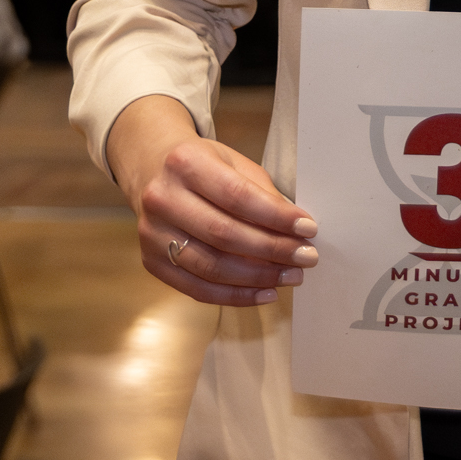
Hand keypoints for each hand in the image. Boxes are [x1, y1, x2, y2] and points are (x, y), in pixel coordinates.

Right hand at [108, 96, 316, 307]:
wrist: (153, 172)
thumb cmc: (204, 167)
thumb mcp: (234, 164)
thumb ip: (263, 194)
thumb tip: (297, 232)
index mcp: (185, 163)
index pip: (238, 196)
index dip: (276, 217)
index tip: (308, 229)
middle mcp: (162, 198)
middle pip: (224, 234)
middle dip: (273, 250)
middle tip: (307, 258)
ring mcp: (152, 233)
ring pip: (211, 267)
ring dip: (258, 277)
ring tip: (291, 276)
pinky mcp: (151, 262)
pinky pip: (198, 289)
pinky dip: (236, 296)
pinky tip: (265, 292)